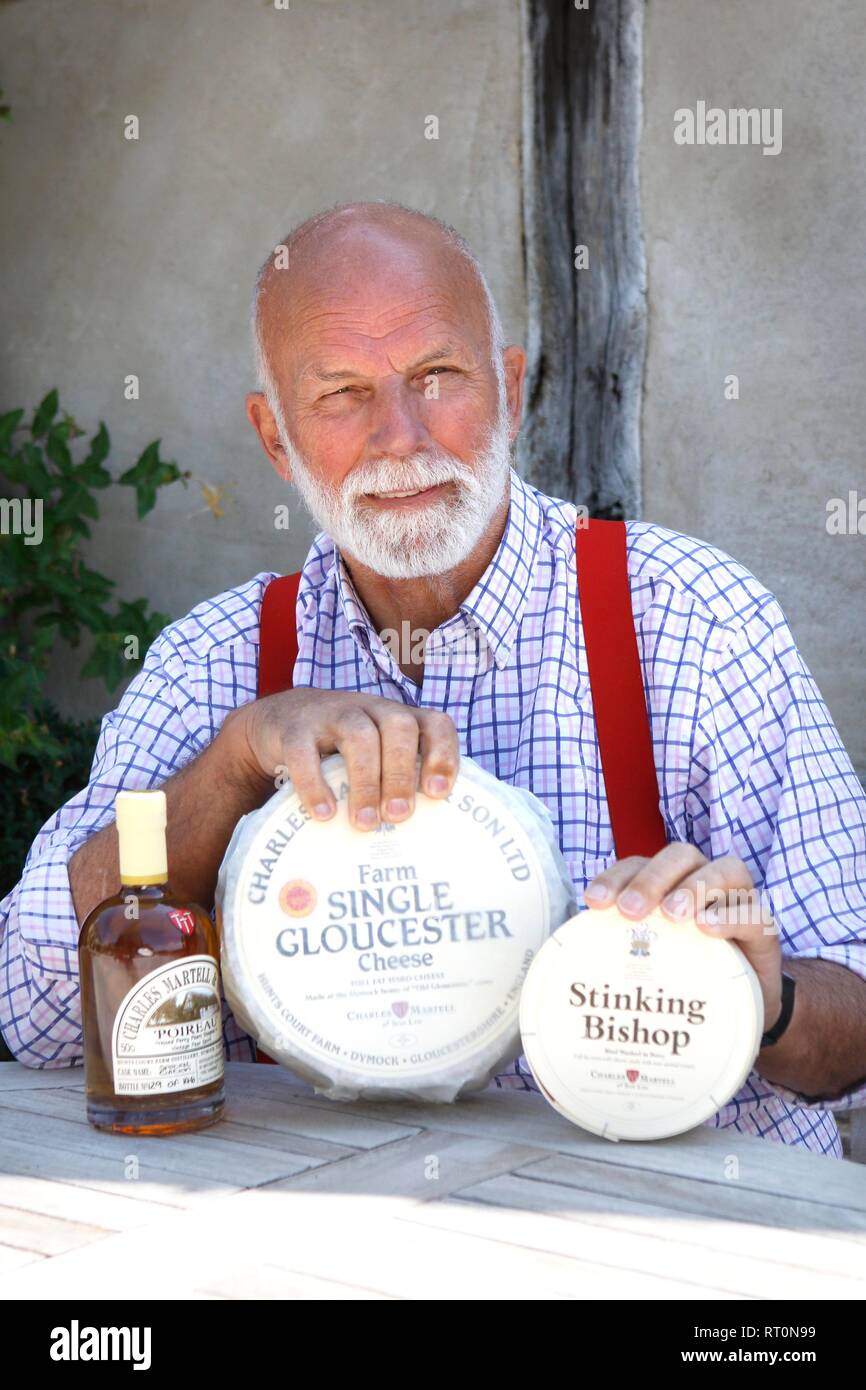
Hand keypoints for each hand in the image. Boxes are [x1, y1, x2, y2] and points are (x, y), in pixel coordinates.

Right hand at [219, 687, 459, 830]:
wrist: (279, 721)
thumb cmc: (340, 749)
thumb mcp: (373, 754)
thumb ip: (396, 781)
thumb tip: (424, 835)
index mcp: (397, 717)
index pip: (434, 723)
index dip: (442, 754)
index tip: (438, 793)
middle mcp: (370, 708)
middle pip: (398, 726)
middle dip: (402, 773)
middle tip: (399, 815)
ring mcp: (331, 713)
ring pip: (358, 736)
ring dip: (366, 782)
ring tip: (366, 822)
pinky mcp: (294, 728)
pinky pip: (305, 752)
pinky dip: (316, 785)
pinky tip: (325, 814)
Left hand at [583, 843, 782, 1031]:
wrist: (744, 1005)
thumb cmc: (689, 974)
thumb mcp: (652, 957)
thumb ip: (620, 948)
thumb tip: (567, 963)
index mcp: (670, 882)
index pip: (640, 864)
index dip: (615, 876)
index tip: (594, 901)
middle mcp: (704, 880)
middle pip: (680, 856)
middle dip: (653, 878)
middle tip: (631, 910)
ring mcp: (738, 900)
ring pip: (723, 869)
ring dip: (694, 887)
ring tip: (673, 915)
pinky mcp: (764, 929)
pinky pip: (752, 911)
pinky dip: (728, 915)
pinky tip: (706, 929)